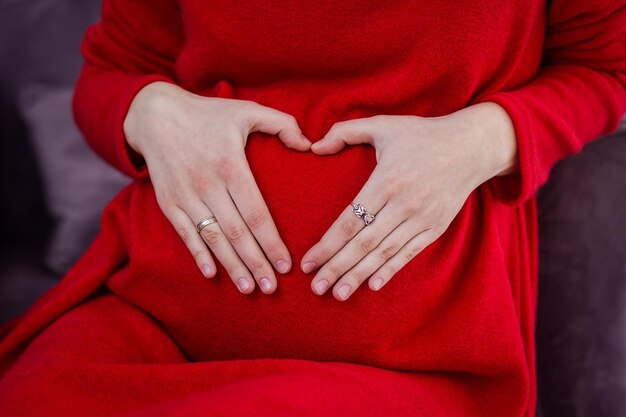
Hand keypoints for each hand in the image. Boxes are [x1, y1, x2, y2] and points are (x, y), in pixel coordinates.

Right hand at [124, 81, 310, 293]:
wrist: (155, 115)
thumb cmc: (208, 114)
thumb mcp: (247, 110)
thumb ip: (282, 123)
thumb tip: (309, 144)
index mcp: (231, 165)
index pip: (256, 213)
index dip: (271, 242)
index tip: (286, 265)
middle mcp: (207, 184)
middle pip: (236, 233)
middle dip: (255, 262)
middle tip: (271, 288)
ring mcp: (185, 195)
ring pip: (212, 238)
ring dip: (231, 265)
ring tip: (248, 289)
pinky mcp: (168, 202)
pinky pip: (185, 234)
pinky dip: (198, 255)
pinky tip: (212, 274)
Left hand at [301, 102, 517, 300]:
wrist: (471, 147)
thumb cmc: (422, 135)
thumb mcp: (383, 125)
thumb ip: (345, 132)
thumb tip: (314, 146)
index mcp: (386, 181)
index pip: (350, 221)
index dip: (327, 245)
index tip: (308, 262)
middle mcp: (403, 204)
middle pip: (363, 244)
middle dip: (336, 268)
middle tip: (315, 288)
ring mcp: (421, 219)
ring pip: (384, 253)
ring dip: (359, 275)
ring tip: (338, 294)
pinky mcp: (435, 228)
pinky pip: (409, 254)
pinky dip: (390, 270)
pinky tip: (373, 285)